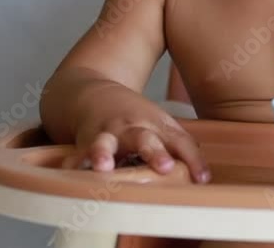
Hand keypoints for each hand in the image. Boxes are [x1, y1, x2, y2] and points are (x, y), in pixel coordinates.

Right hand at [62, 109, 210, 183]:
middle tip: (165, 166)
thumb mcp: (162, 126)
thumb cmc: (135, 118)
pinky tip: (70, 170)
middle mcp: (133, 130)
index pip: (180, 143)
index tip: (202, 178)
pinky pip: (77, 154)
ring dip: (105, 154)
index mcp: (157, 127)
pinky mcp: (84, 142)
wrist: (95, 95)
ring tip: (104, 166)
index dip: (193, 160)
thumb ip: (181, 148)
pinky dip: (73, 162)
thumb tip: (203, 177)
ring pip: (105, 144)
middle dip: (155, 154)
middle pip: (146, 141)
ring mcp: (107, 135)